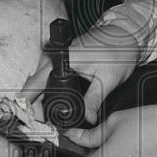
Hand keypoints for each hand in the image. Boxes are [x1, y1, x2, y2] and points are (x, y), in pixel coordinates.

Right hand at [23, 24, 141, 124]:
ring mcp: (60, 54)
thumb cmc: (118, 51)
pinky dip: (47, 87)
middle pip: (34, 82)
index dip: (30, 102)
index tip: (31, 117)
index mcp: (64, 58)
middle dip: (33, 102)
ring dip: (39, 95)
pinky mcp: (65, 57)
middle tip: (38, 121)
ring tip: (42, 114)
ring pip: (40, 78)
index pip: (36, 83)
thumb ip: (94, 100)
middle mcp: (58, 54)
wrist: (126, 36)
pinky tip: (50, 100)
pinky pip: (49, 73)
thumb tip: (87, 119)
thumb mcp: (107, 80)